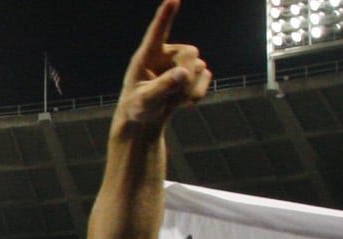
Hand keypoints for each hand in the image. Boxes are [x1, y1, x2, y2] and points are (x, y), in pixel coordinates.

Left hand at [114, 0, 211, 132]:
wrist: (143, 120)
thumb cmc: (136, 108)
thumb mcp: (144, 102)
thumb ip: (162, 87)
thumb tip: (184, 73)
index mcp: (147, 55)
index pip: (157, 31)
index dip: (166, 15)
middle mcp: (165, 53)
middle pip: (190, 52)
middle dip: (187, 75)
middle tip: (174, 96)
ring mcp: (179, 62)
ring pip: (199, 66)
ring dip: (189, 89)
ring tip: (171, 101)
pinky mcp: (191, 73)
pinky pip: (206, 77)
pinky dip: (197, 93)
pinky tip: (183, 103)